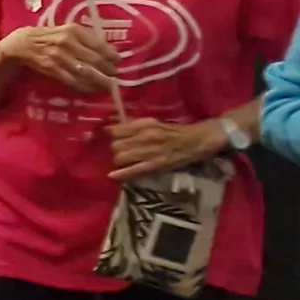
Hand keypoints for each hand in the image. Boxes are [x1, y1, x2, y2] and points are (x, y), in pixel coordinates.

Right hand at [0, 23, 116, 93]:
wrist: (22, 44)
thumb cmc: (49, 36)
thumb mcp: (67, 31)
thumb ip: (86, 39)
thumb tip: (109, 52)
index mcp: (73, 30)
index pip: (98, 44)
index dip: (111, 55)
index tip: (118, 61)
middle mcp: (66, 42)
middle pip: (93, 59)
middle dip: (107, 70)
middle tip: (114, 75)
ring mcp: (58, 56)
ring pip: (84, 72)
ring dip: (98, 81)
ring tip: (107, 85)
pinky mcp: (51, 68)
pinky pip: (71, 80)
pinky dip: (84, 86)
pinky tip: (91, 89)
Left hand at [104, 117, 227, 182]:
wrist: (197, 140)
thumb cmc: (174, 131)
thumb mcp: (152, 123)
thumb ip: (133, 127)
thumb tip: (111, 129)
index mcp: (144, 124)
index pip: (115, 130)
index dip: (107, 135)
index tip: (102, 137)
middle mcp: (145, 136)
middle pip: (116, 145)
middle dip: (114, 149)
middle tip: (120, 151)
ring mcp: (150, 151)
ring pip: (121, 157)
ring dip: (118, 160)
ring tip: (123, 161)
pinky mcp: (156, 164)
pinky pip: (134, 170)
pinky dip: (122, 173)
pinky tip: (112, 175)